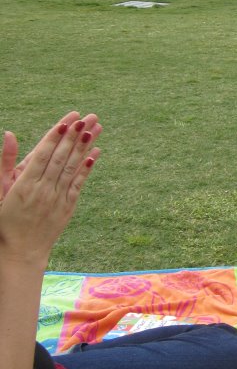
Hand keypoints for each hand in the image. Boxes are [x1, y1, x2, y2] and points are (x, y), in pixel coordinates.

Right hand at [0, 112, 101, 265]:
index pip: (44, 154)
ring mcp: (57, 199)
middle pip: (61, 157)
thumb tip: (10, 134)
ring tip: (94, 129)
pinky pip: (78, 184)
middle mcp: (43, 190)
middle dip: (75, 136)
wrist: (19, 251)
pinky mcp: (67, 208)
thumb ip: (5, 162)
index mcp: (24, 184)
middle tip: (87, 117)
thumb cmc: (3, 219)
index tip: (67, 120)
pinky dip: (87, 168)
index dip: (56, 136)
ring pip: (72, 168)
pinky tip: (95, 154)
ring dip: (85, 147)